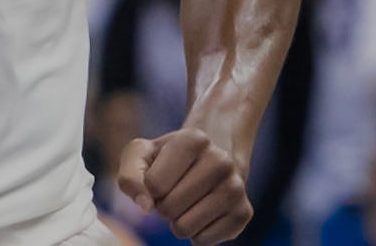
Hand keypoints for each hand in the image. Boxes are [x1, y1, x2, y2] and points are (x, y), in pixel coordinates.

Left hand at [115, 129, 252, 244]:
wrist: (211, 160)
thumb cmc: (168, 160)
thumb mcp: (142, 154)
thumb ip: (130, 176)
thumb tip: (145, 207)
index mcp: (194, 139)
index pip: (153, 185)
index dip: (150, 187)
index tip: (162, 175)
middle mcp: (222, 161)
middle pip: (168, 208)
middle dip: (164, 205)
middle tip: (176, 191)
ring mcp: (236, 187)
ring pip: (185, 228)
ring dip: (178, 221)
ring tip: (188, 202)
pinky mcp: (244, 213)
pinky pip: (203, 241)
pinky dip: (196, 233)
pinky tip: (203, 213)